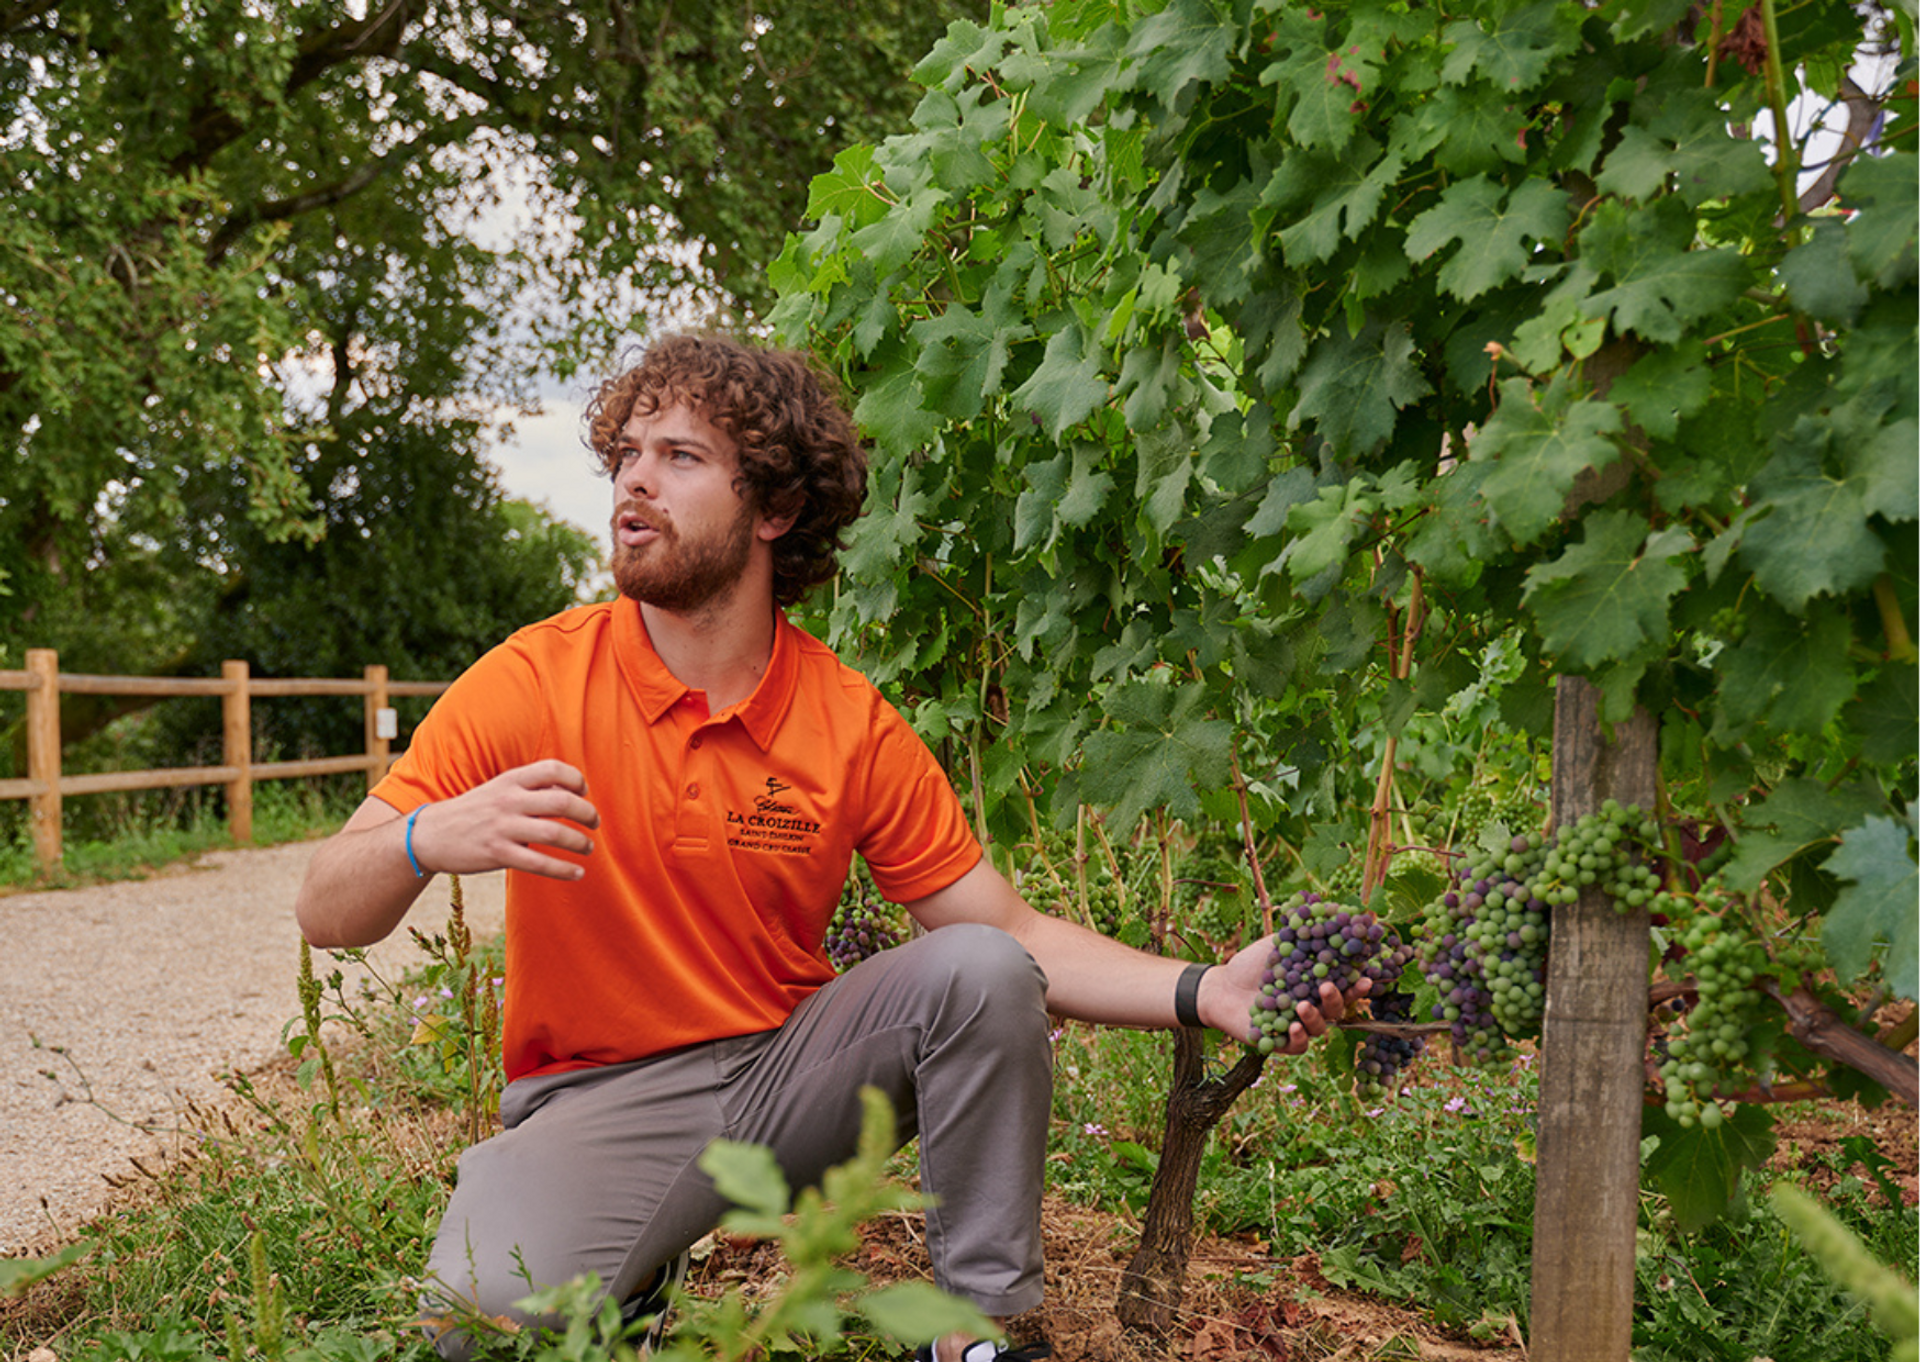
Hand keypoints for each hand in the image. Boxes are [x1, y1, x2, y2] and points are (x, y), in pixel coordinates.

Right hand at [407, 760, 598, 880]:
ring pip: (555, 833)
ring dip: (580, 842)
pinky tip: (577, 873)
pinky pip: (540, 863)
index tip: (584, 792)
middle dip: (587, 813)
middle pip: (562, 801)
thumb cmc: (473, 812)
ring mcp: (503, 828)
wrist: (429, 835)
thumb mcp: (498, 790)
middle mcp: (508, 800)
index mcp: (510, 780)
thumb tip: (569, 793)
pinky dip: (564, 870)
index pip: (553, 769)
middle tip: (594, 823)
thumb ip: (530, 790)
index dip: (576, 779)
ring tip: (588, 848)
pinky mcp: (497, 854)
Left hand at [1201, 933, 1370, 1052]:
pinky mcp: (1281, 1042)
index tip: (1366, 978)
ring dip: (1315, 1017)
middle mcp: (1312, 1006)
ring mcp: (1299, 1025)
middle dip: (1336, 999)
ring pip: (1319, 1028)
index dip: (1358, 986)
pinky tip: (1293, 1027)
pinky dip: (1298, 1038)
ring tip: (1302, 1006)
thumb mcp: (1277, 943)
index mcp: (1316, 984)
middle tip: (1327, 987)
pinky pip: (1298, 1046)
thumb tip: (1327, 908)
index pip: (1344, 987)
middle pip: (1335, 1009)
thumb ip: (1301, 932)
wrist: (1221, 986)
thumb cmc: (1251, 964)